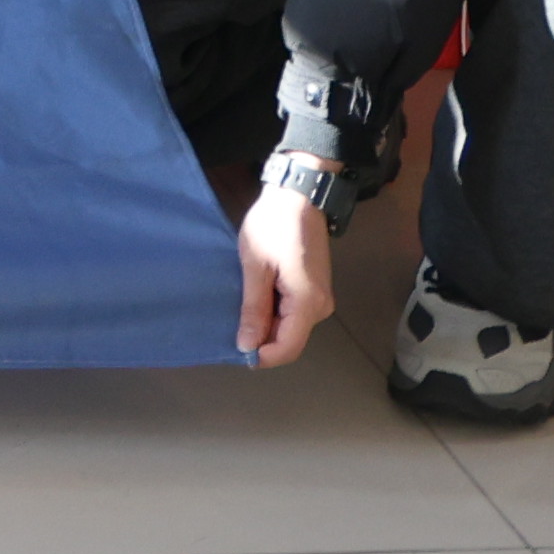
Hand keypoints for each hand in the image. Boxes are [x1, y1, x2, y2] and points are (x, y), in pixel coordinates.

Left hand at [235, 177, 337, 368]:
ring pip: (292, 328)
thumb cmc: (273, 226)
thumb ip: (253, 308)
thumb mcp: (255, 266)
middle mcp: (321, 307)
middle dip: (262, 341)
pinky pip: (294, 313)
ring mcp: (321, 298)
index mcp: (307, 303)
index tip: (236, 351)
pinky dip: (275, 313)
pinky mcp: (316, 289)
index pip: (288, 348)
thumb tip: (247, 346)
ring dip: (267, 326)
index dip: (263, 356)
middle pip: (290, 340)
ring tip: (240, 310)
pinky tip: (255, 300)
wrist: (299, 196)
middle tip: (232, 327)